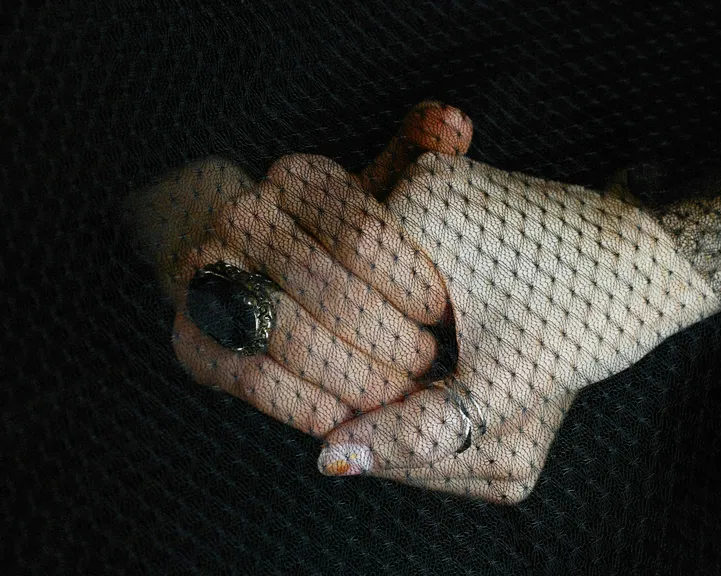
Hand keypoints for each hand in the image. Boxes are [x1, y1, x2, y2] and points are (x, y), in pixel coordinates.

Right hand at [128, 102, 472, 436]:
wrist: (271, 280)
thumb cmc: (350, 246)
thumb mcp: (388, 197)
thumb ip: (420, 162)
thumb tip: (454, 124)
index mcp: (298, 179)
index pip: (366, 239)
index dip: (412, 287)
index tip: (442, 313)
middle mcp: (243, 217)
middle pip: (331, 294)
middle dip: (390, 343)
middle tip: (429, 367)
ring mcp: (207, 279)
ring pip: (292, 339)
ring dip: (357, 379)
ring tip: (401, 395)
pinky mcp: (192, 340)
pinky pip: (254, 381)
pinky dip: (310, 406)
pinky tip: (352, 414)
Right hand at [315, 151, 720, 503]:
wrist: (655, 260)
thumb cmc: (592, 311)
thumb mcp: (499, 382)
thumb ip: (414, 427)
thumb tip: (335, 459)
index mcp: (413, 216)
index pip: (345, 315)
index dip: (363, 377)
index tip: (393, 418)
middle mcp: (413, 183)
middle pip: (359, 299)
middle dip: (381, 361)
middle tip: (421, 405)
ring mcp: (433, 183)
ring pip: (379, 285)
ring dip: (397, 340)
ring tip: (439, 377)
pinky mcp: (451, 199)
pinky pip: (404, 266)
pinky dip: (414, 311)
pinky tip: (441, 343)